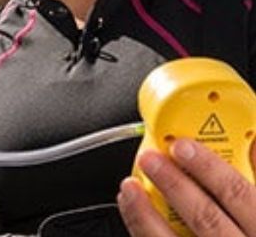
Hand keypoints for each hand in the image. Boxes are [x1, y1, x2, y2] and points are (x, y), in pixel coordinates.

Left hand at [117, 138, 255, 235]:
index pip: (240, 196)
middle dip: (174, 184)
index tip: (183, 146)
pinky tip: (133, 219)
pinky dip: (142, 234)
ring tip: (130, 188)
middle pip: (206, 218)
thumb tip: (248, 146)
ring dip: (147, 214)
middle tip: (150, 159)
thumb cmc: (248, 230)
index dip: (209, 168)